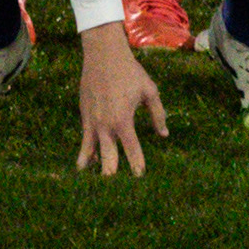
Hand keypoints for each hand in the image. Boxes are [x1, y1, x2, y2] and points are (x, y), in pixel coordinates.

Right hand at [75, 26, 167, 176]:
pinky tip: (84, 165)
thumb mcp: (149, 90)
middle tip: (118, 194)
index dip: (137, 166)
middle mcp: (106, 126)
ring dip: (94, 169)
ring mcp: (92, 123)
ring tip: (94, 189)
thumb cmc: (129, 71)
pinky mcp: (84, 116)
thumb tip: (164, 135)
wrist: (102, 54)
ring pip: (91, 154)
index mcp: (124, 121)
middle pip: (108, 160)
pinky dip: (85, 154)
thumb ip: (157, 113)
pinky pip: (84, 141)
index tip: (141, 179)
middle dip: (113, 176)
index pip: (132, 151)